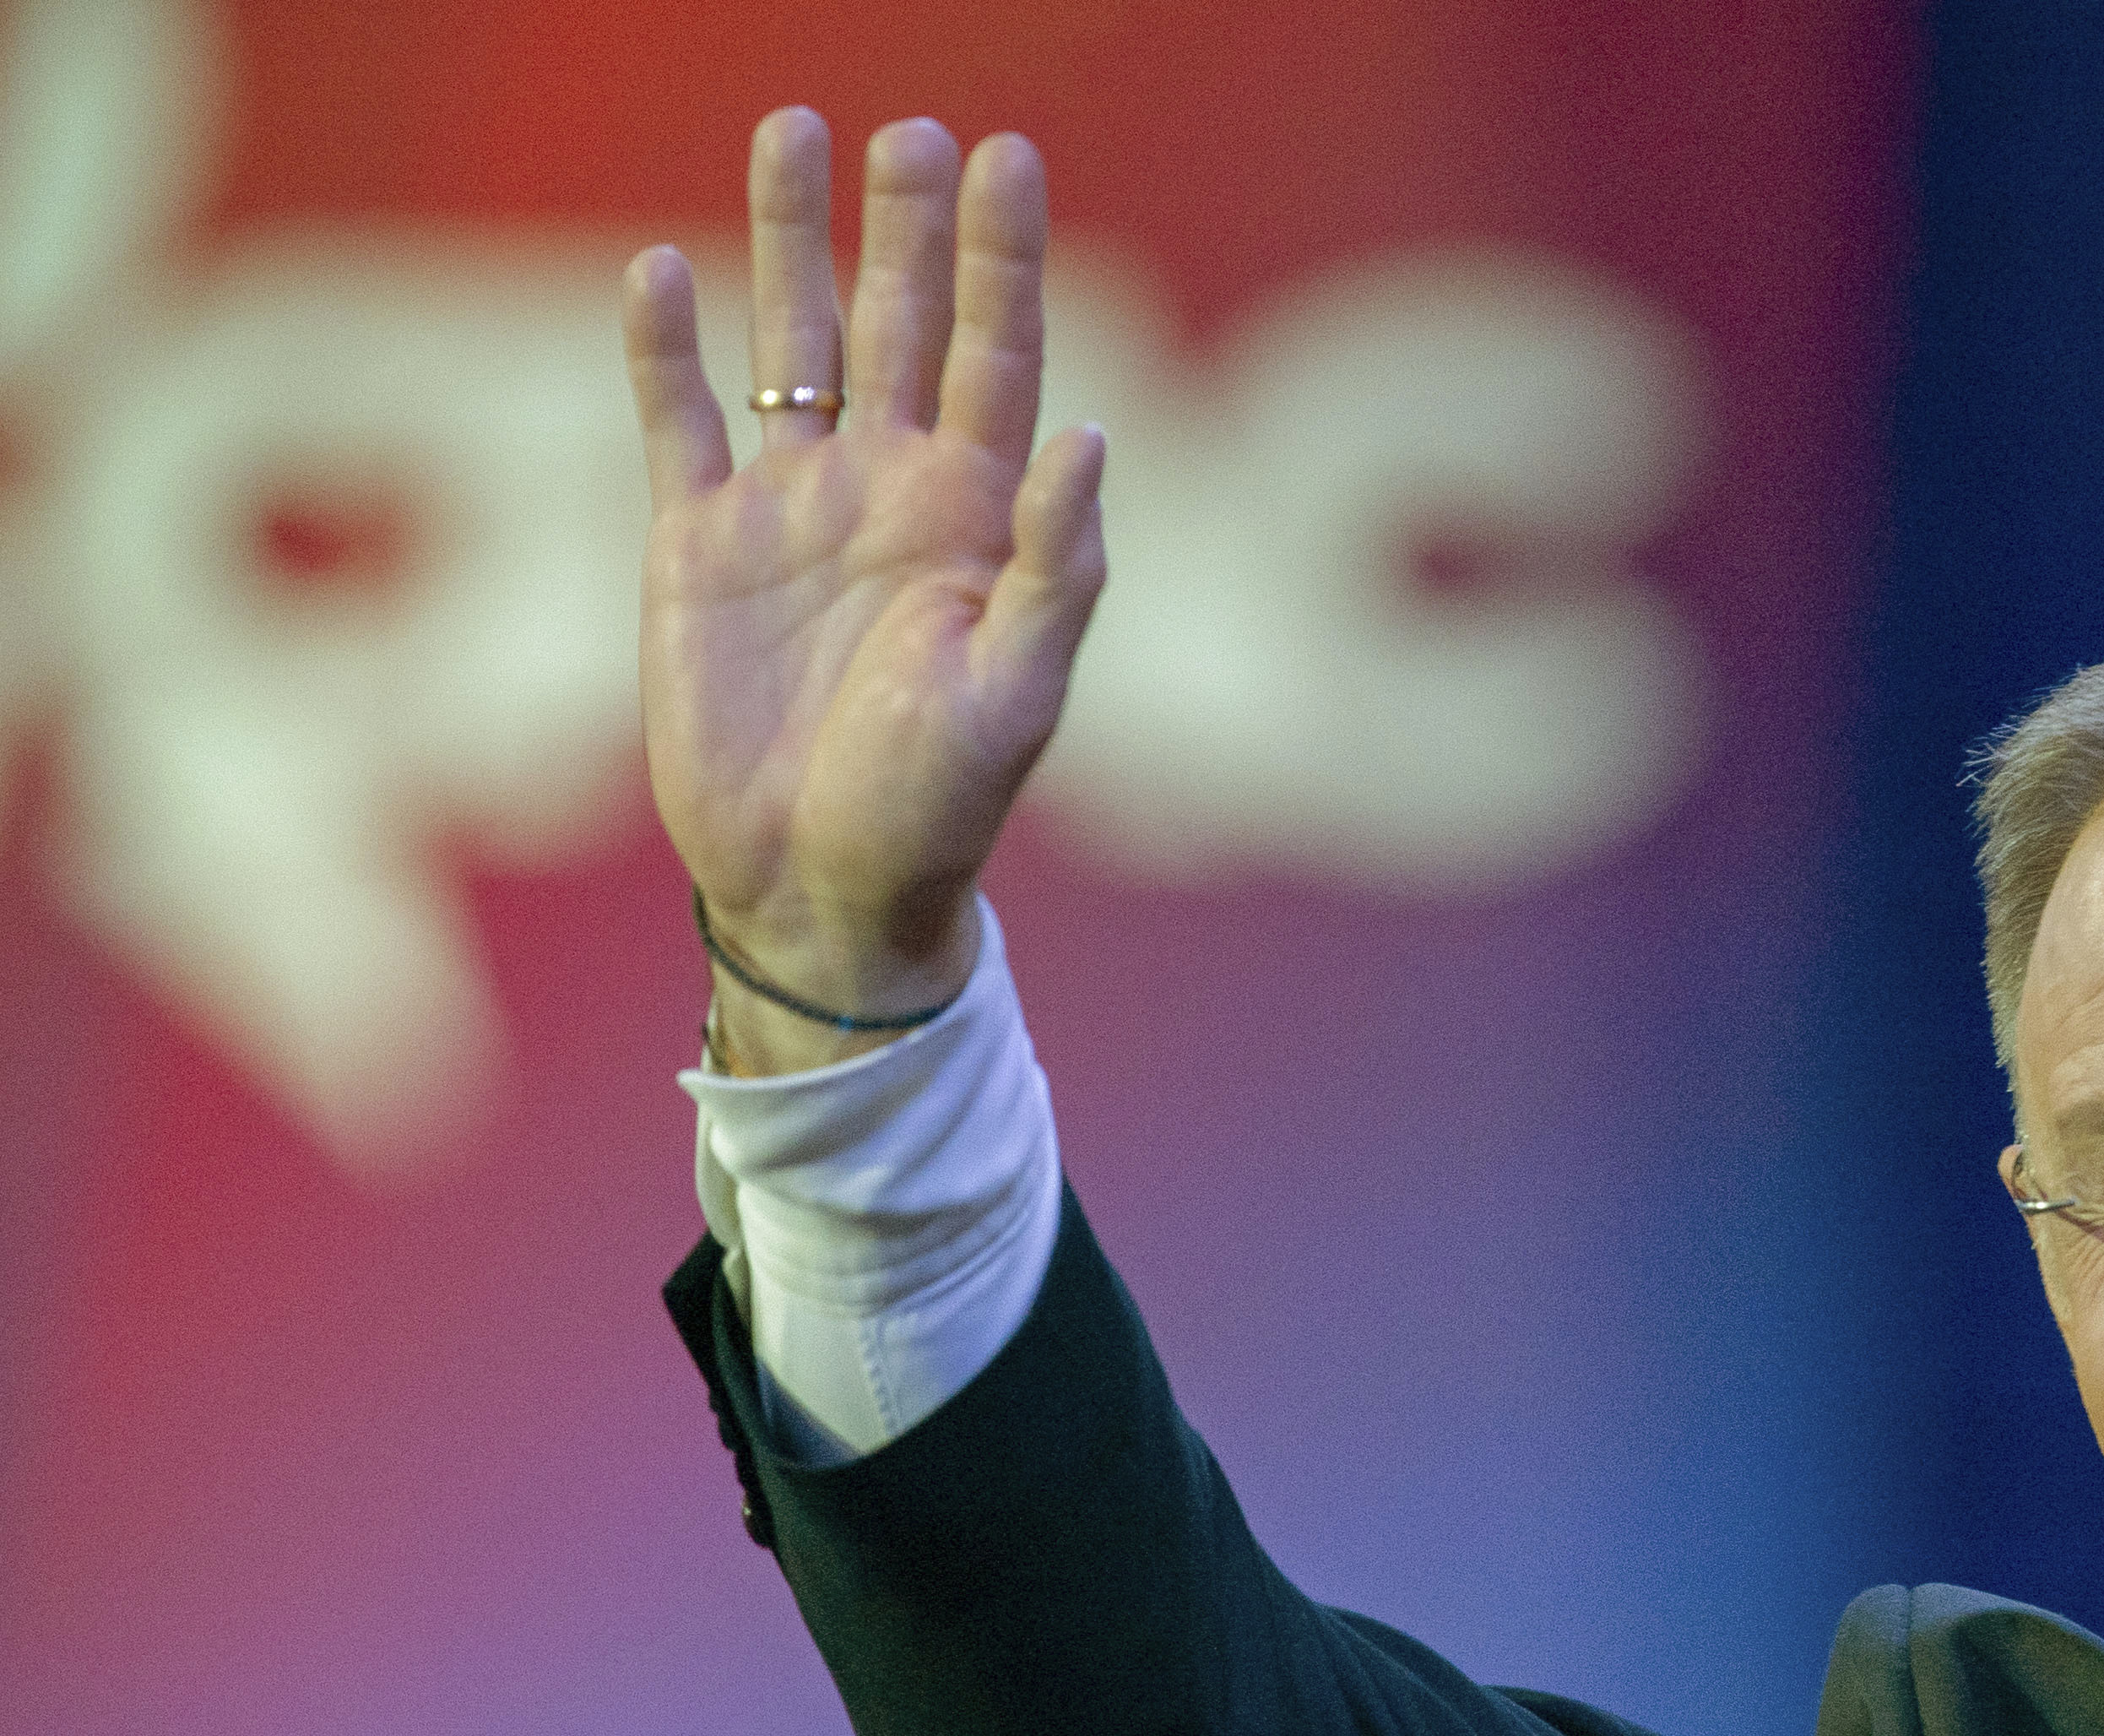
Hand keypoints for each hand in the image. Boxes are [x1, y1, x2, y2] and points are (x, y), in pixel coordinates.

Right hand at [626, 111, 1105, 1069]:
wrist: (820, 890)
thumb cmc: (936, 808)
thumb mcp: (1018, 695)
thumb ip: (1058, 566)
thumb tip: (1088, 434)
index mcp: (981, 521)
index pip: (1001, 357)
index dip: (1003, 260)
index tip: (1008, 158)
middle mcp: (891, 492)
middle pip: (903, 325)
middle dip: (905, 227)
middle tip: (909, 126)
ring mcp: (792, 510)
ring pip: (793, 345)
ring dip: (791, 247)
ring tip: (791, 134)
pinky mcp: (698, 547)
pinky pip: (678, 423)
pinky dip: (667, 350)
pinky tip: (664, 271)